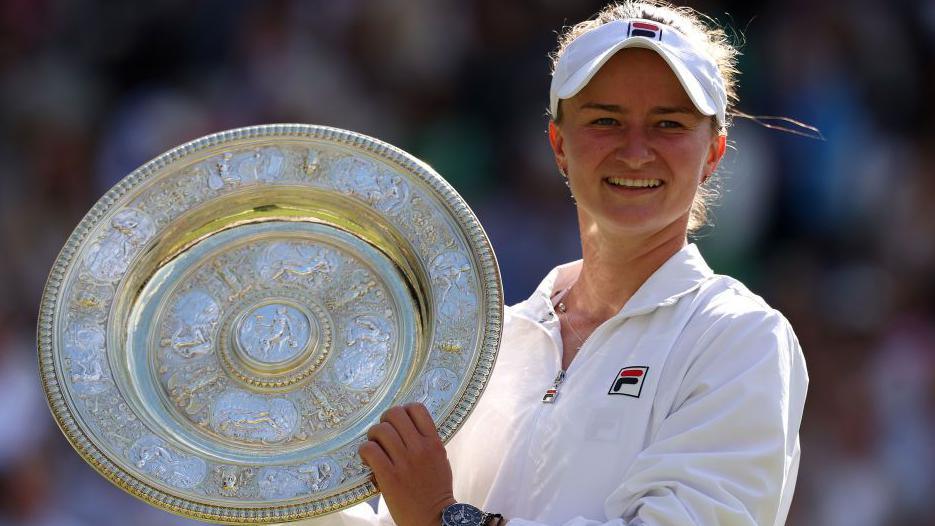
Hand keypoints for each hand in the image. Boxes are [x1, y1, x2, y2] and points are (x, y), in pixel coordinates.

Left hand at [359, 403, 455, 525]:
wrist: (433, 518)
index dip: (403, 410)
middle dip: (384, 420)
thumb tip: (409, 427)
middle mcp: (420, 448)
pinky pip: (370, 450)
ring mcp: (404, 462)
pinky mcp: (389, 476)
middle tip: (382, 433)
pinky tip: (367, 458)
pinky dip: (365, 451)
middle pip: (395, 414)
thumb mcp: (440, 460)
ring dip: (373, 436)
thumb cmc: (436, 490)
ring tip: (374, 447)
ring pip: (380, 430)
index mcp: (434, 442)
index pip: (417, 408)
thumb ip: (427, 442)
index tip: (398, 421)